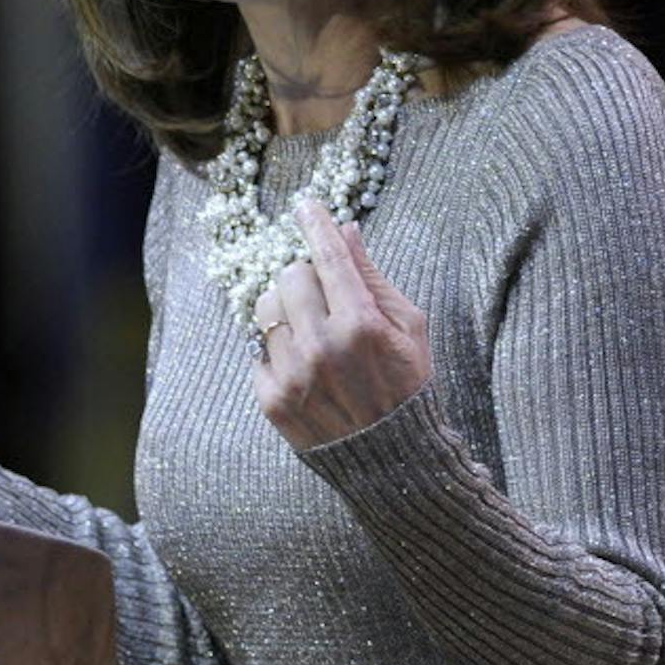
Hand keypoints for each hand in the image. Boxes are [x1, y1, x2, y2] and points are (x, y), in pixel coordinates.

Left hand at [251, 199, 430, 450]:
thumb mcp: (407, 327)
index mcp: (361, 325)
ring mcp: (292, 374)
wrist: (391, 459)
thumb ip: (371, 277)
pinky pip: (258, 347)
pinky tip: (306, 365)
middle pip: (289, 275)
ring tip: (312, 331)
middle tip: (323, 295)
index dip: (315, 225)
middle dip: (306, 277)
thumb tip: (344, 231)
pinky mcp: (271, 398)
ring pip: (266, 307)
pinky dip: (278, 347)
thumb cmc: (406, 385)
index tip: (305, 205)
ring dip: (287, 309)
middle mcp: (322, 347)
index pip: (328, 258)